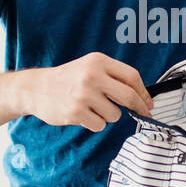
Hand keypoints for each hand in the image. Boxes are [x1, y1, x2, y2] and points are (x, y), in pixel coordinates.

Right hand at [26, 52, 153, 132]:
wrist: (36, 88)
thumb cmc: (68, 79)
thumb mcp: (90, 67)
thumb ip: (113, 77)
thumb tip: (141, 97)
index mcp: (98, 61)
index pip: (132, 76)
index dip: (144, 92)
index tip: (148, 103)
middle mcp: (92, 76)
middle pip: (128, 96)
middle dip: (138, 108)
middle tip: (142, 114)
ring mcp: (84, 94)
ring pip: (115, 114)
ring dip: (108, 116)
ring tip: (93, 108)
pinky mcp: (76, 112)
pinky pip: (100, 125)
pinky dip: (95, 123)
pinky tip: (83, 115)